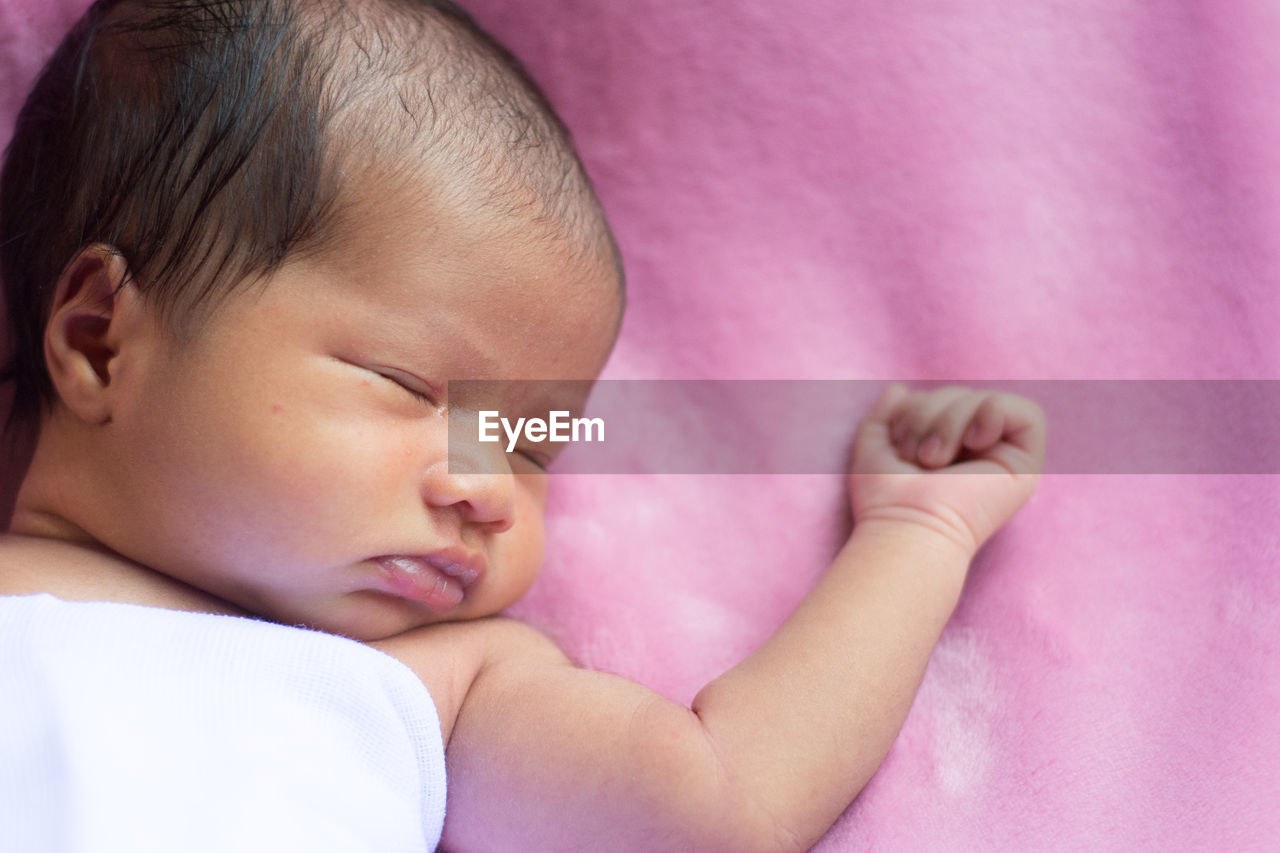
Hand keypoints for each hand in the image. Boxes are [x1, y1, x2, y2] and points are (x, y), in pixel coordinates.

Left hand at [849, 384, 1046, 555]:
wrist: (905, 526)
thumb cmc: (886, 499)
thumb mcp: (875, 447)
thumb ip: (885, 416)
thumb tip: (900, 390)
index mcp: (951, 449)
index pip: (943, 397)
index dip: (918, 406)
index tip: (903, 444)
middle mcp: (980, 453)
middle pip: (962, 394)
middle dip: (928, 414)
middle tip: (917, 456)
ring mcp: (1005, 459)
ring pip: (986, 398)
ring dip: (949, 421)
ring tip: (934, 459)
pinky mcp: (1026, 466)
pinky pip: (1026, 412)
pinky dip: (991, 415)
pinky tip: (973, 442)